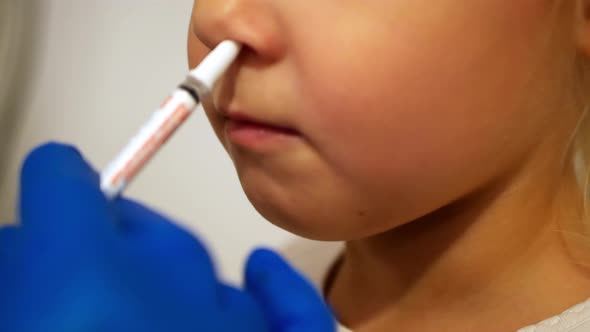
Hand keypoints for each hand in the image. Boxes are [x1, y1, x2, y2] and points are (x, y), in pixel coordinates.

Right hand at [0, 143, 334, 331]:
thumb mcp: (28, 316)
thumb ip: (31, 279)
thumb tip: (34, 247)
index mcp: (86, 295)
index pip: (69, 194)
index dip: (59, 189)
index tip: (60, 186)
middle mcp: (172, 302)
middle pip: (148, 236)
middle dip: (117, 246)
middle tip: (93, 275)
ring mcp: (234, 328)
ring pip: (205, 267)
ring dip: (175, 277)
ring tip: (145, 312)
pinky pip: (291, 309)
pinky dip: (275, 290)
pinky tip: (260, 273)